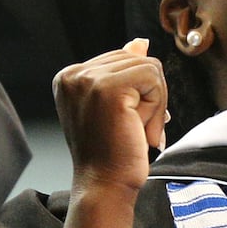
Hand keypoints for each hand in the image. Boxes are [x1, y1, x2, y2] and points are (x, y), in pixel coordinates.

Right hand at [52, 38, 167, 194]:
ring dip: (154, 102)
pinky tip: (139, 128)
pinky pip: (154, 78)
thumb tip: (140, 42)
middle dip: (148, 95)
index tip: (124, 121)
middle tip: (132, 128)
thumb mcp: (119, 106)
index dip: (138, 91)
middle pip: (137, 59)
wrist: (104, 184)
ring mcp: (88, 79)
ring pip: (149, 67)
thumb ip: (125, 72)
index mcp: (70, 76)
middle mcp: (73, 74)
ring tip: (134, 129)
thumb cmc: (113, 153)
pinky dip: (157, 106)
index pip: (123, 59)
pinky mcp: (108, 88)